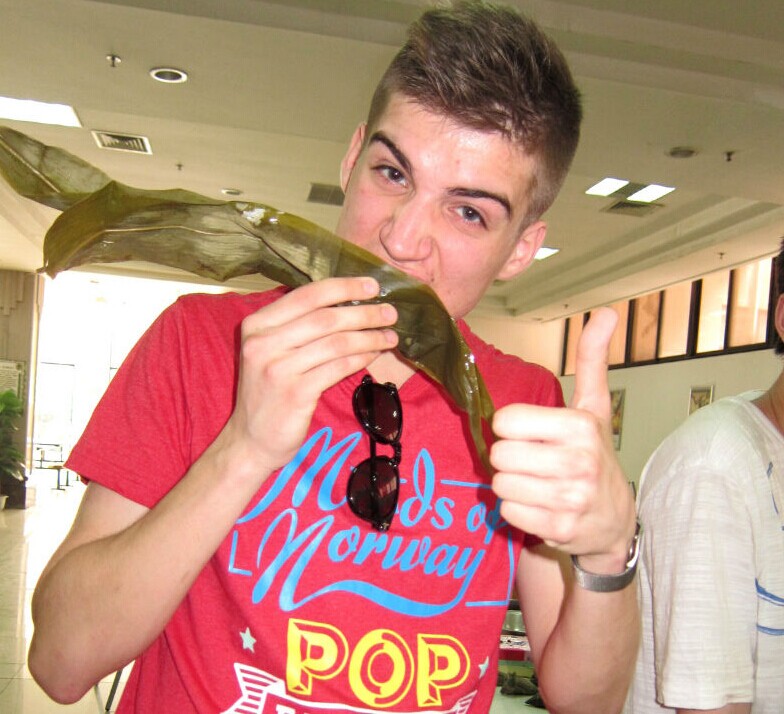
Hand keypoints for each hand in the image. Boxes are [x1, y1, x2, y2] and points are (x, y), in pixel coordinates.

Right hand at [221, 277, 397, 474]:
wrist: (249, 439)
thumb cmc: (268, 392)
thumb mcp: (271, 351)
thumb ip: (297, 327)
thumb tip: (348, 302)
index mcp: (256, 325)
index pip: (306, 295)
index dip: (344, 287)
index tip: (372, 286)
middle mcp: (263, 343)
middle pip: (325, 318)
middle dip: (363, 313)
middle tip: (390, 312)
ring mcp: (278, 369)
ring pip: (336, 343)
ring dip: (369, 337)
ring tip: (390, 336)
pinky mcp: (295, 393)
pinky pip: (337, 368)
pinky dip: (361, 358)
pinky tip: (374, 354)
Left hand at [490, 308, 635, 569]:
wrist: (614, 519)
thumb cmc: (594, 454)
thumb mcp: (594, 407)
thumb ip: (591, 361)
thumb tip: (606, 312)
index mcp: (580, 426)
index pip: (506, 421)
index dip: (512, 428)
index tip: (531, 434)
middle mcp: (578, 462)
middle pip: (499, 454)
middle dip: (510, 458)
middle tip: (532, 462)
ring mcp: (570, 498)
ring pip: (501, 484)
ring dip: (512, 484)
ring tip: (537, 483)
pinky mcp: (559, 528)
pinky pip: (508, 511)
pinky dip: (518, 509)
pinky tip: (540, 505)